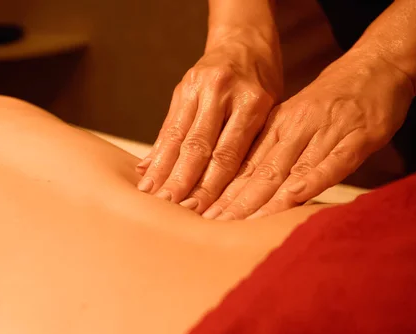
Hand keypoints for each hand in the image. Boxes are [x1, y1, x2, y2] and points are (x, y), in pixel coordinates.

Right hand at [136, 32, 281, 213]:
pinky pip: (169, 124)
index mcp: (252, 102)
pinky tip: (146, 170)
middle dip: (181, 180)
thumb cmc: (263, 83)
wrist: (244, 40)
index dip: (212, 185)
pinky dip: (158, 150)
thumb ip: (247, 146)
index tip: (200, 212)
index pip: (228, 153)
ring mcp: (199, 87)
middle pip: (198, 146)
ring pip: (178, 135)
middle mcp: (222, 92)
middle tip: (169, 207)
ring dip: (162, 168)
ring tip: (149, 194)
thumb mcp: (269, 111)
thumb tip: (228, 190)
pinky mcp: (182, 87)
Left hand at [203, 49, 414, 219]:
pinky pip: (333, 161)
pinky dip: (313, 180)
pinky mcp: (357, 136)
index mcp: (278, 126)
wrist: (377, 65)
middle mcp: (295, 129)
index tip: (203, 212)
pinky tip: (294, 198)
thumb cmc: (332, 100)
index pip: (245, 164)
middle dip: (235, 200)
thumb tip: (243, 183)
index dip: (224, 191)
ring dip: (264, 198)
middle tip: (212, 223)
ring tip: (240, 222)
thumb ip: (274, 149)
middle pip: (260, 170)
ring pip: (290, 169)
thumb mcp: (295, 119)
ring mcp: (325, 132)